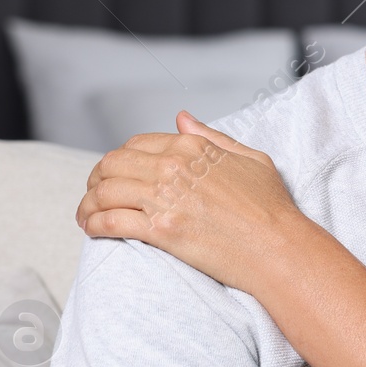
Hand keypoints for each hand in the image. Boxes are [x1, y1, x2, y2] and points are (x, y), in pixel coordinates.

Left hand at [77, 112, 319, 294]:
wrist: (279, 247)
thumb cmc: (272, 207)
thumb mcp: (250, 158)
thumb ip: (211, 136)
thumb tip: (181, 119)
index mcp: (192, 146)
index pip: (136, 144)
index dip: (119, 160)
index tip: (115, 175)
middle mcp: (173, 166)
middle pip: (111, 165)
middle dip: (95, 180)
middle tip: (93, 195)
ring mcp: (165, 197)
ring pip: (103, 192)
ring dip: (87, 205)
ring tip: (86, 217)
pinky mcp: (160, 229)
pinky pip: (110, 220)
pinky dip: (94, 224)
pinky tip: (92, 230)